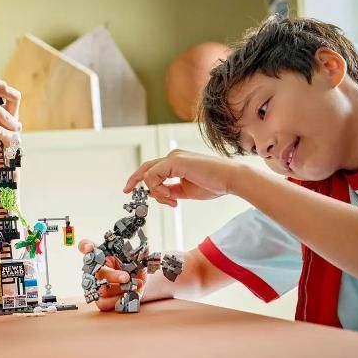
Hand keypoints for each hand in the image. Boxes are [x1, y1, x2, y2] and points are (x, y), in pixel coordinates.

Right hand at [78, 238, 146, 312]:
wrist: (138, 283)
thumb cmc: (132, 267)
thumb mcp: (136, 257)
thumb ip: (137, 253)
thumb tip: (144, 250)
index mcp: (100, 254)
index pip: (85, 246)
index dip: (85, 247)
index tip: (89, 248)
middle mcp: (95, 269)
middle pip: (95, 271)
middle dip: (112, 275)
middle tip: (126, 277)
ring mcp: (96, 285)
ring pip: (101, 288)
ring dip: (119, 288)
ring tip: (132, 287)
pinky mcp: (100, 300)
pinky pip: (103, 303)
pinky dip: (117, 301)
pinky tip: (127, 295)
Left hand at [124, 150, 241, 206]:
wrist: (230, 180)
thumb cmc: (214, 184)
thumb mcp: (186, 191)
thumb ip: (171, 191)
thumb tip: (157, 195)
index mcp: (176, 162)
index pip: (153, 170)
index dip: (144, 183)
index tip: (140, 194)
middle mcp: (173, 157)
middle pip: (146, 168)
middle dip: (134, 180)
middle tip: (126, 191)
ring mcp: (173, 157)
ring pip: (149, 174)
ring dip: (156, 192)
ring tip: (171, 200)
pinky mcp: (175, 161)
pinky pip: (153, 176)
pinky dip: (158, 189)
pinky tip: (171, 197)